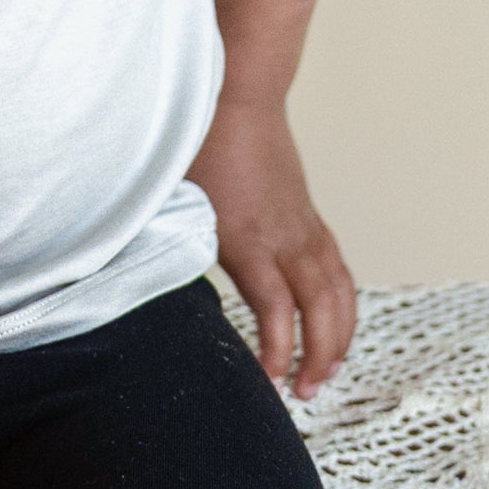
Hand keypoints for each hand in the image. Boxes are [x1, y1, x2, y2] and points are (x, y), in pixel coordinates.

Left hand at [188, 98, 355, 399]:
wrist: (239, 95)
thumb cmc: (198, 143)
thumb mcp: (174, 199)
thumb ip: (171, 243)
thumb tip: (145, 282)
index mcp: (247, 238)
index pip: (275, 309)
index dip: (278, 351)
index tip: (270, 383)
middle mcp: (285, 237)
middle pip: (319, 308)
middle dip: (319, 356)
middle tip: (306, 393)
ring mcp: (302, 226)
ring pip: (337, 291)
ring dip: (338, 336)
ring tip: (329, 371)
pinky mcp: (309, 217)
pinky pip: (336, 268)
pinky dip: (342, 302)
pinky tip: (335, 323)